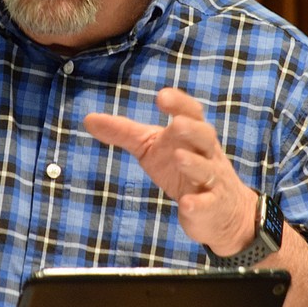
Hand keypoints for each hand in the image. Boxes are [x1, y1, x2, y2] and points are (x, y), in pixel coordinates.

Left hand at [83, 87, 256, 255]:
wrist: (220, 210)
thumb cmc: (181, 168)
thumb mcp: (151, 148)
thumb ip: (124, 133)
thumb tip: (88, 118)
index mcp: (191, 134)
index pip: (191, 112)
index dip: (179, 103)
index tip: (162, 96)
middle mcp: (206, 153)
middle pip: (205, 136)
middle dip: (192, 129)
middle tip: (176, 123)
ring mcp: (211, 181)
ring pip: (207, 169)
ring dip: (194, 163)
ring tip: (178, 156)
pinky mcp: (211, 207)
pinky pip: (207, 204)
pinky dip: (198, 204)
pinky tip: (187, 204)